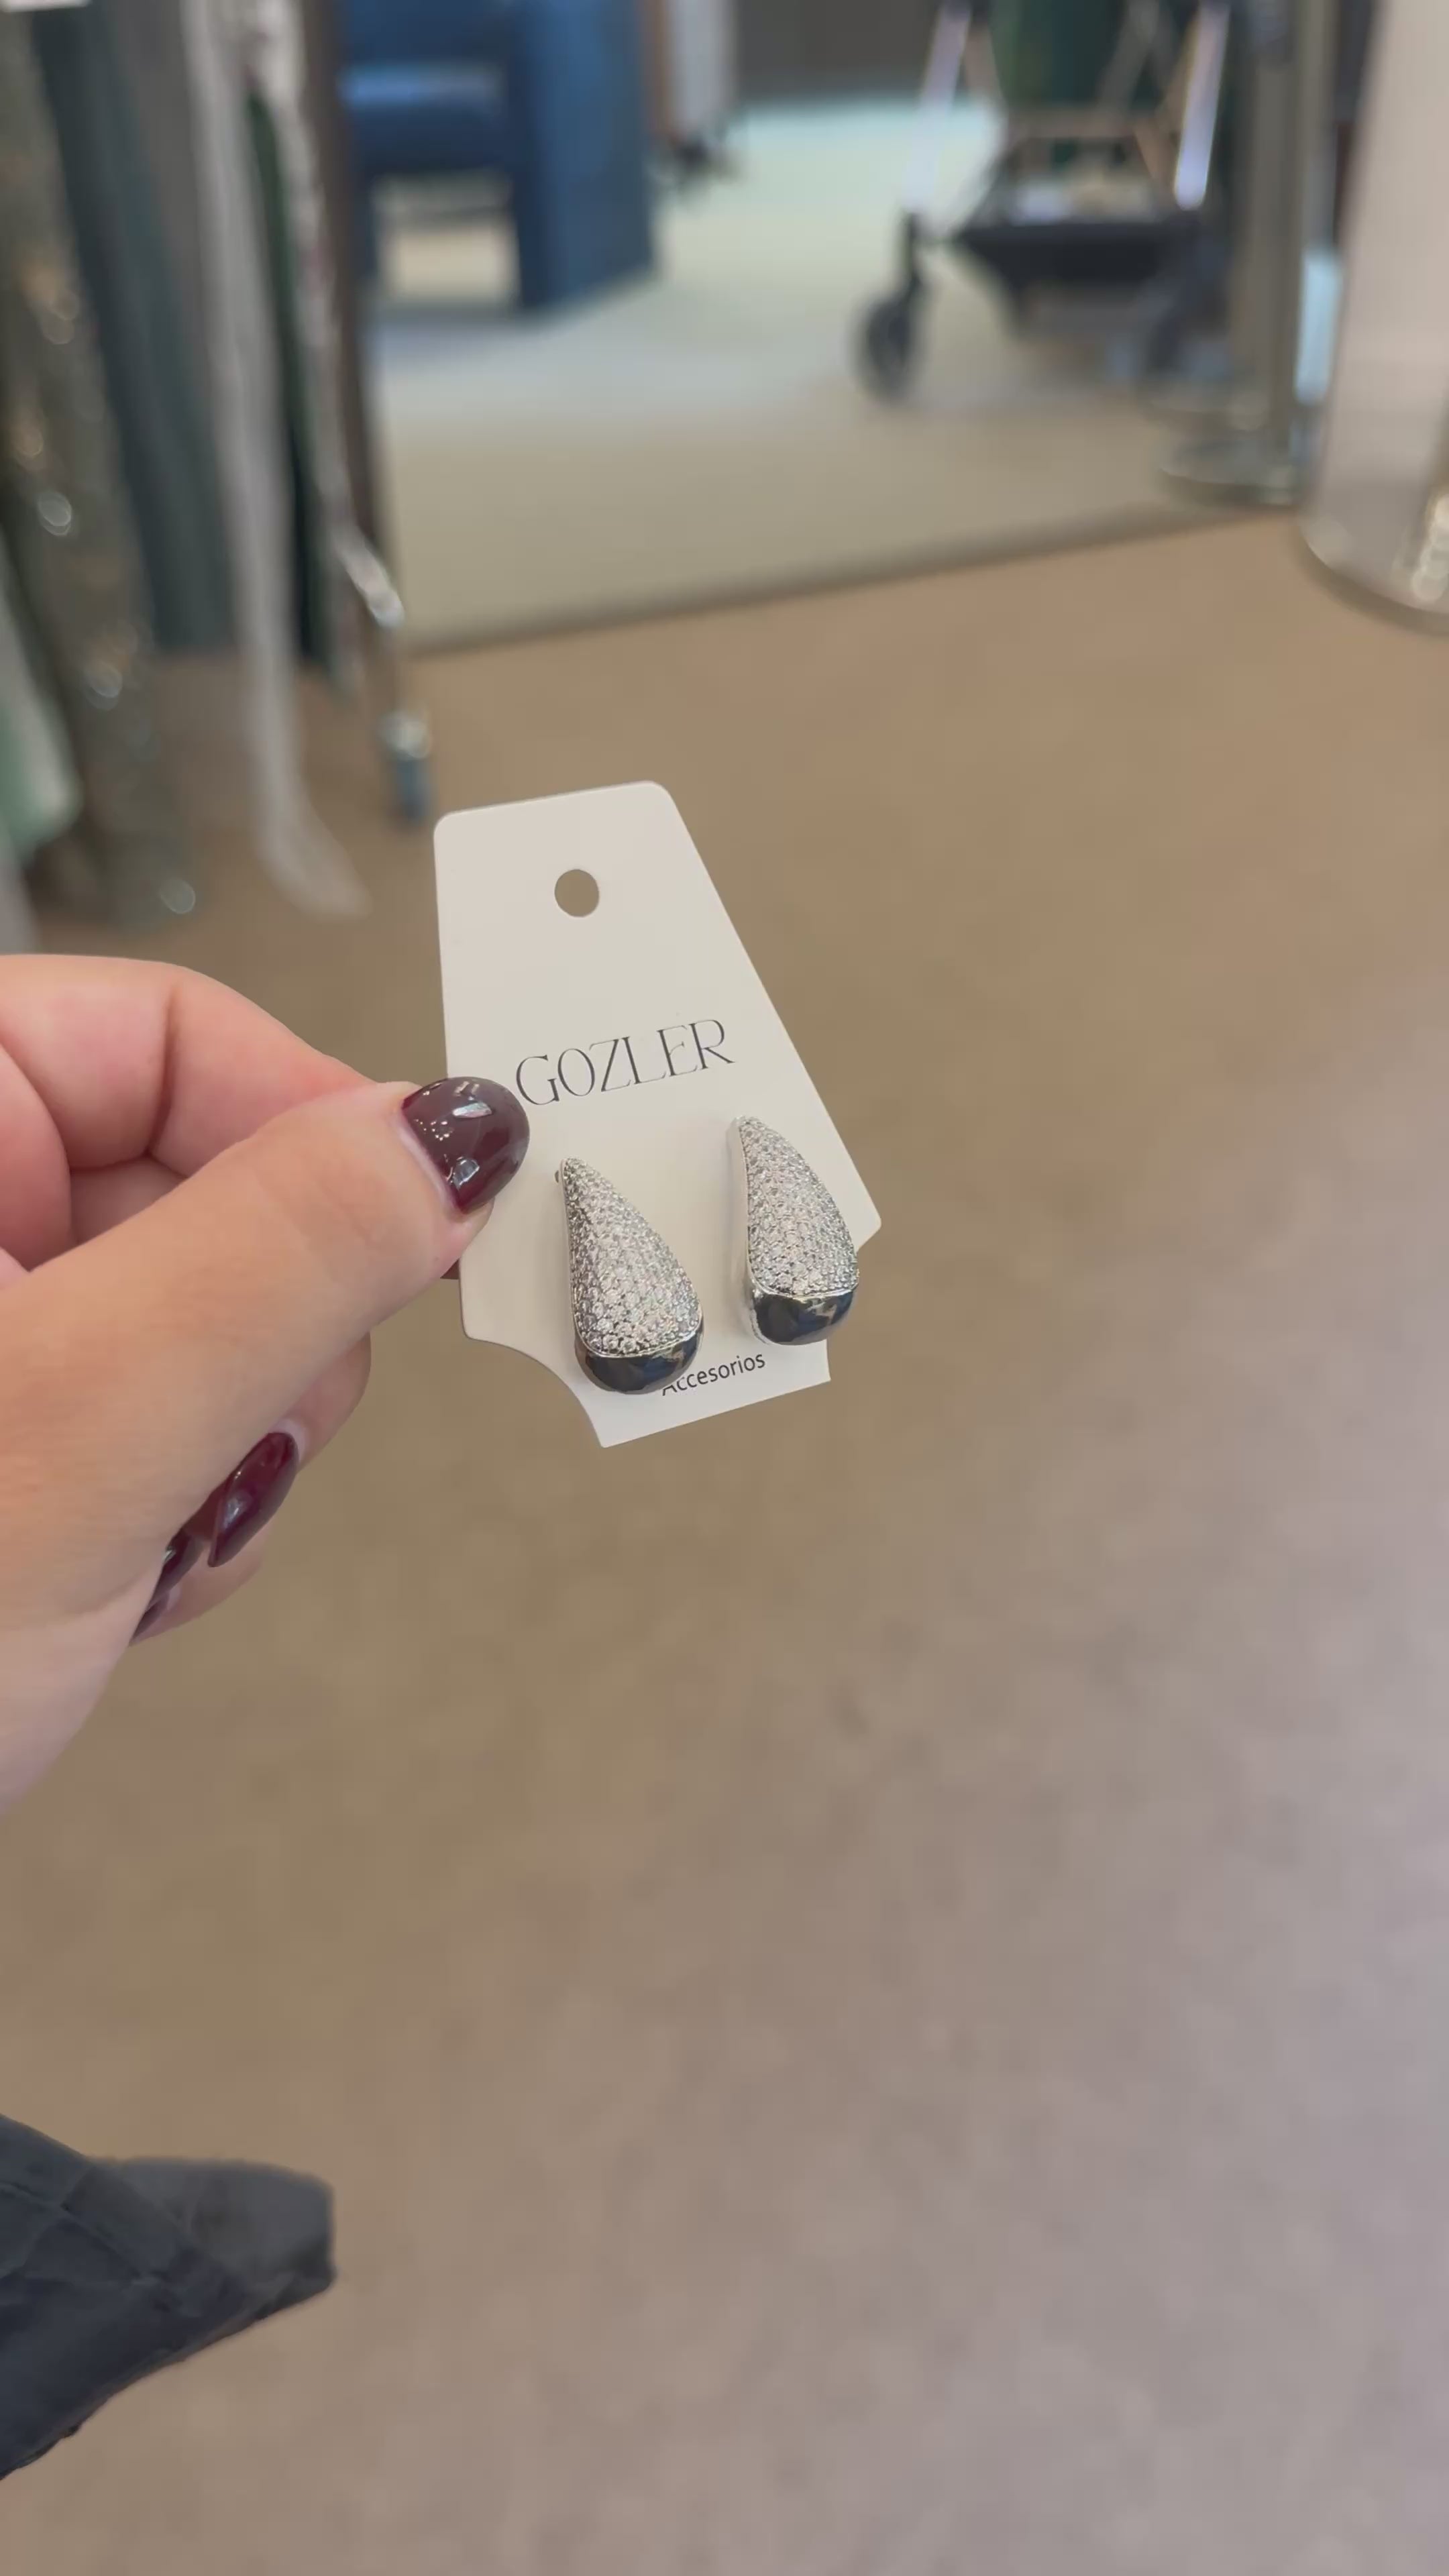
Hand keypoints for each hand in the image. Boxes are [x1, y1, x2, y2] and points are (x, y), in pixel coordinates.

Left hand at [0, 957, 528, 1810]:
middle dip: (258, 1330)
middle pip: (194, 1177)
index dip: (314, 1119)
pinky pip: (149, 1419)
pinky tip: (118, 1588)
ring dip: (220, 1442)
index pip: (161, 1029)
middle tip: (229, 1447)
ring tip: (145, 1546)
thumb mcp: (86, 1425)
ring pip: (192, 1317)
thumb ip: (283, 1254)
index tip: (430, 1228)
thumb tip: (454, 1125)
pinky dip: (171, 1505)